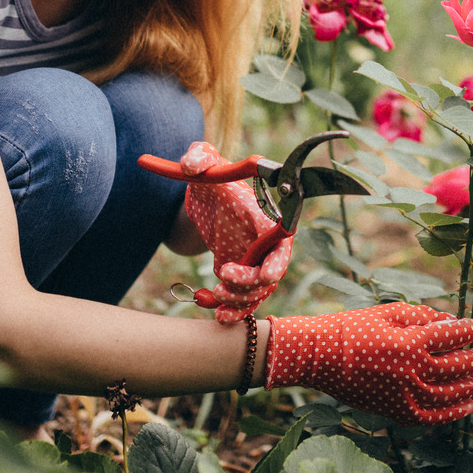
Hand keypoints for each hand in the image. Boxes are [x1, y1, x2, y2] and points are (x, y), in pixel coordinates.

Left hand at [179, 141, 292, 323]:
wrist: (205, 199)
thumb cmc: (211, 175)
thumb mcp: (203, 160)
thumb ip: (198, 157)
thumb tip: (191, 165)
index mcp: (263, 215)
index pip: (282, 240)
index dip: (279, 260)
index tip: (266, 274)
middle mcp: (265, 241)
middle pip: (271, 272)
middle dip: (251, 284)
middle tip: (223, 277)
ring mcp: (255, 261)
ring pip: (258, 293)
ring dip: (240, 301)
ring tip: (214, 296)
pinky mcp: (241, 275)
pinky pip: (244, 301)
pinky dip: (233, 312)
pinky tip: (217, 315)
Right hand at [264, 302, 472, 425]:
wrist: (319, 357)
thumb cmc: (352, 328)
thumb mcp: (388, 313)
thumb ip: (422, 316)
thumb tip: (450, 321)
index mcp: (411, 342)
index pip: (452, 336)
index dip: (469, 330)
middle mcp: (412, 372)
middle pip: (456, 367)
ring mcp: (405, 395)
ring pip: (449, 394)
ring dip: (470, 386)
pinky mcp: (396, 412)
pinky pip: (431, 417)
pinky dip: (452, 413)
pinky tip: (466, 406)